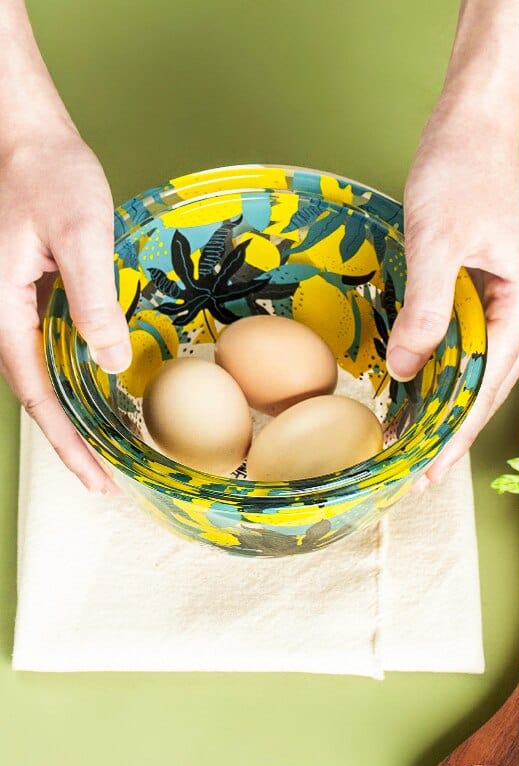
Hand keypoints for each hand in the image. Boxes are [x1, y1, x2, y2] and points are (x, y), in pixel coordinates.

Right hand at [0, 127, 130, 490]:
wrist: (24, 133)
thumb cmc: (47, 173)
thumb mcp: (79, 235)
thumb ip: (93, 301)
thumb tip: (107, 363)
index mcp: (2, 309)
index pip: (36, 395)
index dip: (66, 442)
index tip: (95, 478)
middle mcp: (1, 314)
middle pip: (35, 393)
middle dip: (69, 440)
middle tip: (105, 477)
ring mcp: (13, 303)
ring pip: (40, 373)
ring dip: (71, 413)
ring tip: (103, 448)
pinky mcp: (30, 289)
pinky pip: (47, 344)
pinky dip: (71, 375)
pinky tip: (95, 387)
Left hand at [387, 104, 518, 483]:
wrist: (476, 115)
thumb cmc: (461, 167)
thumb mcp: (437, 242)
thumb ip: (427, 312)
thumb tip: (406, 371)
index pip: (491, 380)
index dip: (459, 428)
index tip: (432, 470)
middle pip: (494, 380)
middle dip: (459, 426)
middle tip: (425, 473)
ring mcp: (517, 290)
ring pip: (485, 361)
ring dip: (454, 399)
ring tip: (424, 440)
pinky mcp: (497, 279)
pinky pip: (475, 334)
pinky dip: (451, 363)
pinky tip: (429, 383)